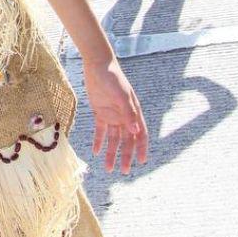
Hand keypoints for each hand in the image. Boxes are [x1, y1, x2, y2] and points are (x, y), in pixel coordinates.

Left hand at [84, 57, 147, 173]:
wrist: (97, 65)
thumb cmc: (113, 77)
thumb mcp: (121, 95)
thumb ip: (128, 112)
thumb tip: (135, 130)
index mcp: (134, 112)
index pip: (140, 134)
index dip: (141, 148)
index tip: (141, 162)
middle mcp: (125, 116)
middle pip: (126, 141)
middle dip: (125, 156)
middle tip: (122, 171)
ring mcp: (112, 115)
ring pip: (113, 139)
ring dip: (111, 153)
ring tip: (108, 168)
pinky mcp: (100, 112)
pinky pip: (100, 131)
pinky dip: (99, 141)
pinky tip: (96, 152)